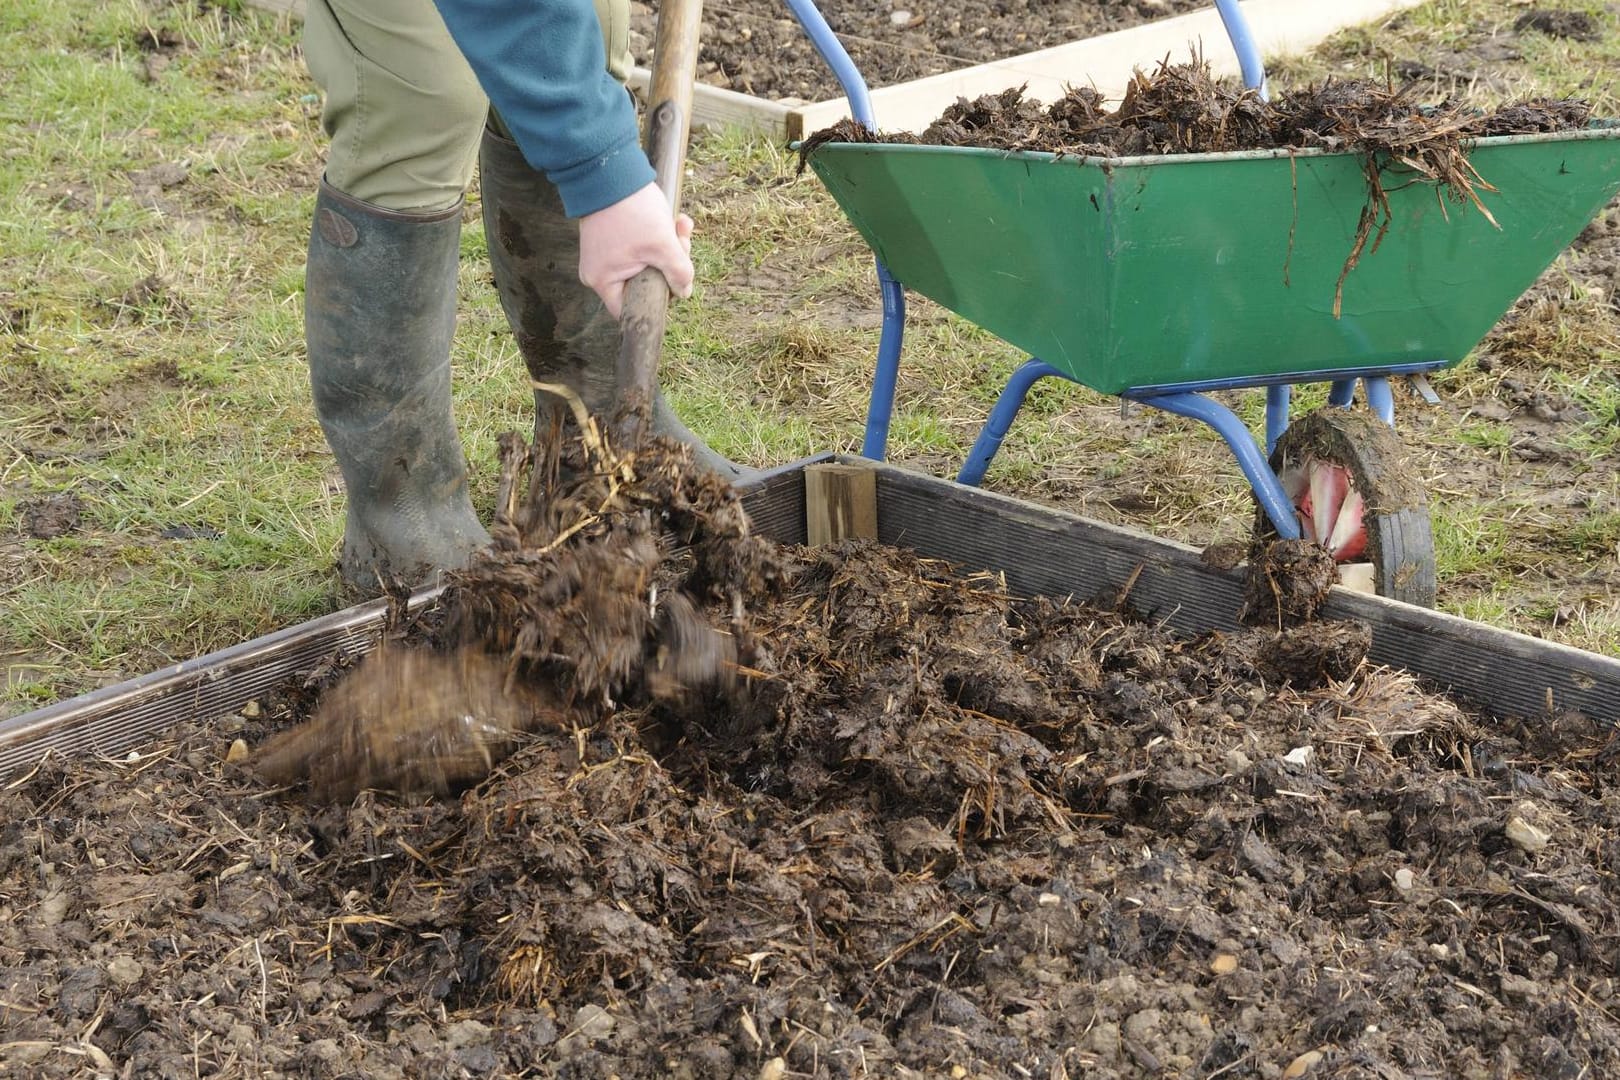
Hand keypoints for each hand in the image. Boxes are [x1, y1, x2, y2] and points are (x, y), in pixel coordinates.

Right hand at [578, 182, 694, 317]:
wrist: (611, 169)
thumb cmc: (630, 208)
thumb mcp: (662, 244)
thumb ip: (678, 272)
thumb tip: (685, 292)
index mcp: (603, 281)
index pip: (632, 310)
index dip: (658, 301)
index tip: (675, 285)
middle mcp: (599, 272)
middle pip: (644, 285)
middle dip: (671, 264)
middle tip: (683, 243)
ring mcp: (606, 255)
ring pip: (648, 263)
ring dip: (670, 246)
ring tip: (682, 225)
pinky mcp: (613, 239)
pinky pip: (641, 248)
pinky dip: (660, 236)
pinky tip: (676, 219)